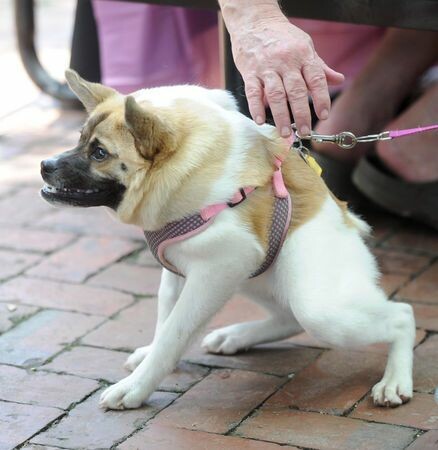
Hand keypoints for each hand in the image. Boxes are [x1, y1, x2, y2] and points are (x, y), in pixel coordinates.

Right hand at [230, 17, 343, 136]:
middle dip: (302, 114)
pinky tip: (260, 120)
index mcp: (303, 55)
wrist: (254, 20)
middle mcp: (286, 61)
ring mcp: (267, 67)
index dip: (321, 99)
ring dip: (281, 116)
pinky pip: (253, 92)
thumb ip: (320, 67)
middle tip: (305, 132)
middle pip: (296, 91)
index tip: (324, 115)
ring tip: (285, 133)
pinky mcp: (250, 71)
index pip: (316, 80)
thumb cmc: (281, 37)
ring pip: (276, 95)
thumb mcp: (305, 46)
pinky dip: (256, 108)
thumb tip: (339, 80)